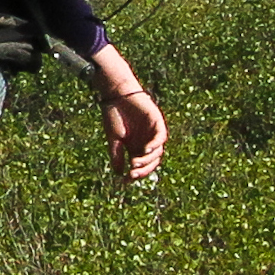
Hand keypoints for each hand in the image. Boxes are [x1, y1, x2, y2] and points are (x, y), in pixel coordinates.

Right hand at [93, 50, 171, 187]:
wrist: (116, 95)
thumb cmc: (114, 115)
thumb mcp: (114, 139)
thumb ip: (117, 156)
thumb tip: (119, 175)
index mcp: (136, 147)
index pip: (141, 166)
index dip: (136, 174)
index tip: (126, 180)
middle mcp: (146, 142)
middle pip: (151, 162)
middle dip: (143, 170)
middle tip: (132, 174)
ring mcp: (153, 133)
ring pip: (157, 152)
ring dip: (147, 160)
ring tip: (135, 163)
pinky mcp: (158, 123)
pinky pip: (161, 137)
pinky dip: (155, 145)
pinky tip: (145, 149)